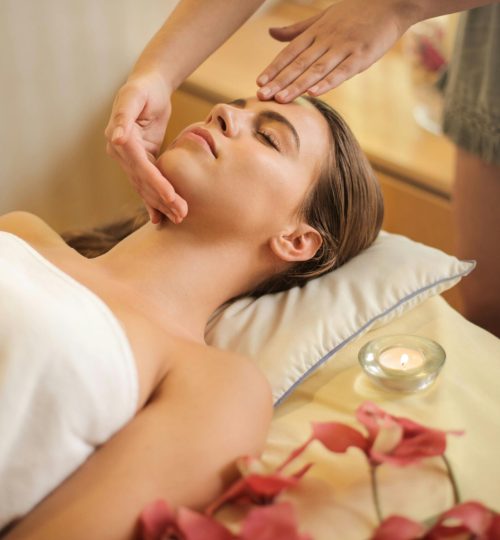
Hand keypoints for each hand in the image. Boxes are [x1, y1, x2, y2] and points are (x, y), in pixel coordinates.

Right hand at [105, 72, 187, 223]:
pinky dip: (154, 200)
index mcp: (119, 139)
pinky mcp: (142, 161)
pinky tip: (161, 217)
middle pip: (143, 181)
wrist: (149, 87)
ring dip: (161, 204)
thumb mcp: (134, 97)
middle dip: (162, 199)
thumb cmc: (144, 89)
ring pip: (146, 186)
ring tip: (179, 218)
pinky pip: (148, 183)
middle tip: (181, 213)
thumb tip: (116, 138)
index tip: (171, 196)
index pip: (140, 166)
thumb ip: (123, 116)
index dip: (155, 182)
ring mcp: (130, 160)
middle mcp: (121, 153)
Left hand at [256, 0, 414, 101]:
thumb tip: (271, 33)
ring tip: (281, 99)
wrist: (391, 1)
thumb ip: (297, 29)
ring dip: (297, 86)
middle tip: (262, 96)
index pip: (290, 52)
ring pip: (316, 69)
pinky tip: (314, 93)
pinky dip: (328, 82)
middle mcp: (327, 39)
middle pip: (299, 64)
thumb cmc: (356, 11)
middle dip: (279, 81)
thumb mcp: (323, 17)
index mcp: (316, 31)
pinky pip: (342, 71)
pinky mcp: (362, 55)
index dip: (274, 68)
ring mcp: (344, 47)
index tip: (259, 83)